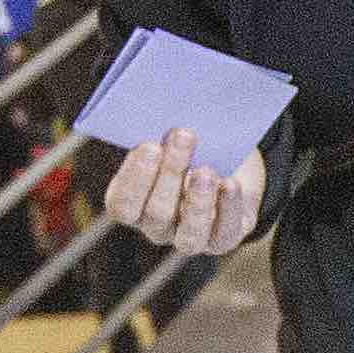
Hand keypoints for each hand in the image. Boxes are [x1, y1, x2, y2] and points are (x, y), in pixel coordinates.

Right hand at [104, 130, 262, 255]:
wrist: (231, 163)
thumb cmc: (192, 148)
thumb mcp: (173, 139)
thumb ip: (162, 134)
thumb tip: (167, 113)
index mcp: (135, 204)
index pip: (122, 205)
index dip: (134, 179)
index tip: (149, 145)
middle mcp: (159, 228)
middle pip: (157, 214)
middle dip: (170, 174)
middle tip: (183, 136)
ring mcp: (192, 239)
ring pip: (188, 236)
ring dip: (197, 201)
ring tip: (206, 169)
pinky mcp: (224, 239)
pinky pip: (224, 232)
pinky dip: (227, 207)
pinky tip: (229, 184)